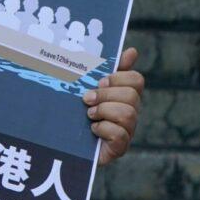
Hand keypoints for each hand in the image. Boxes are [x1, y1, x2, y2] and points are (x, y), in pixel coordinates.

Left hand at [83, 47, 144, 165]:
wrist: (63, 142)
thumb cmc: (76, 110)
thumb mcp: (86, 86)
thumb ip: (105, 69)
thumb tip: (132, 51)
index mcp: (124, 95)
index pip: (136, 79)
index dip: (118, 78)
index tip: (100, 81)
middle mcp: (130, 112)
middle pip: (131, 95)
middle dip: (106, 95)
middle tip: (87, 99)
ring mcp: (127, 130)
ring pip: (127, 114)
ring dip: (103, 111)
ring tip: (88, 115)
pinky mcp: (119, 147)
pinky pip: (120, 135)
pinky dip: (103, 129)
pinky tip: (92, 129)